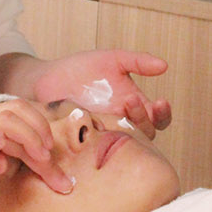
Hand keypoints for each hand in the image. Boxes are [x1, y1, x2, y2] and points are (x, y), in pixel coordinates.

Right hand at [0, 97, 74, 204]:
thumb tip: (4, 162)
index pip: (19, 115)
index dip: (39, 130)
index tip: (51, 157)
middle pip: (19, 110)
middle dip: (42, 131)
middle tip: (50, 157)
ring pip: (8, 120)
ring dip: (30, 138)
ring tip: (40, 159)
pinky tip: (6, 156)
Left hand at [31, 50, 170, 138]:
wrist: (47, 79)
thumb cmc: (82, 70)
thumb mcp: (113, 60)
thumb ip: (137, 62)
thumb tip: (164, 65)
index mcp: (134, 108)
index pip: (158, 118)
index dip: (162, 114)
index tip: (159, 102)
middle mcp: (122, 125)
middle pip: (145, 134)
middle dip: (142, 119)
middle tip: (129, 101)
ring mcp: (104, 136)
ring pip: (123, 145)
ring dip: (122, 131)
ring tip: (112, 112)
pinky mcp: (84, 145)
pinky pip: (96, 152)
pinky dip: (98, 143)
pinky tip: (94, 128)